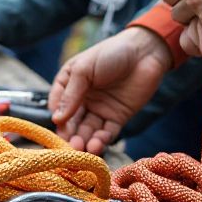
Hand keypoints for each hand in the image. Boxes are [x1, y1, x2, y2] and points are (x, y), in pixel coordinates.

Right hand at [48, 27, 172, 153]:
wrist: (145, 52)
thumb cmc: (111, 53)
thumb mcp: (84, 69)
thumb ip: (70, 94)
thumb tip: (56, 119)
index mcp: (69, 84)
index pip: (58, 106)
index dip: (58, 118)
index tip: (59, 128)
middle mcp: (82, 99)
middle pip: (73, 122)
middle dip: (71, 135)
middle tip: (71, 147)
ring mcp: (100, 109)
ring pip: (89, 130)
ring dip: (85, 141)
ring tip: (84, 149)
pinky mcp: (117, 117)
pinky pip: (107, 133)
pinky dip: (102, 140)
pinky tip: (97, 145)